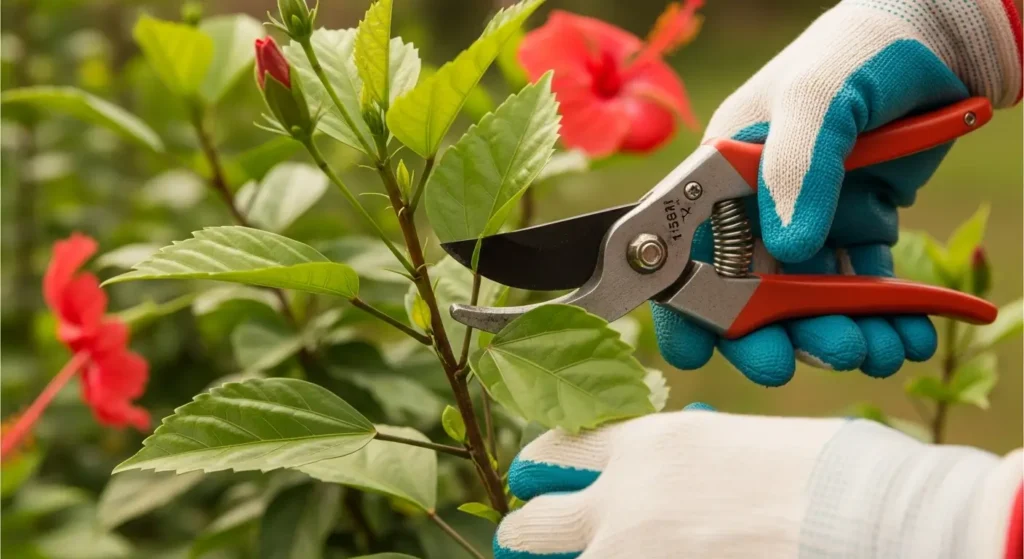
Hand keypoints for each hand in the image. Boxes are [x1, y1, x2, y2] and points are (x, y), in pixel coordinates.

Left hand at [494, 407, 1018, 558]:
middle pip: (533, 522)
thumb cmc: (824, 473)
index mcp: (646, 445)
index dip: (539, 467)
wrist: (867, 515)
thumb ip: (673, 464)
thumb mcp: (733, 445)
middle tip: (526, 535)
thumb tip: (651, 481)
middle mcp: (623, 501)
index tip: (533, 477)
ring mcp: (630, 554)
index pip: (555, 451)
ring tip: (566, 556)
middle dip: (528, 529)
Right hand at [653, 0, 1021, 385]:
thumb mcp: (819, 96)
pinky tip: (907, 336)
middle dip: (771, 334)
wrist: (942, 42)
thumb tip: (789, 248)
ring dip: (835, 333)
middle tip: (802, 360)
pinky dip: (885, 318)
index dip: (682, 305)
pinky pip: (861, 286)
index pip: (686, 249)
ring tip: (874, 348)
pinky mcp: (856, 227)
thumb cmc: (860, 52)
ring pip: (807, 298)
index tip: (695, 355)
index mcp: (721, 174)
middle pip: (747, 290)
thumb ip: (796, 168)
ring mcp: (807, 219)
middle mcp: (756, 205)